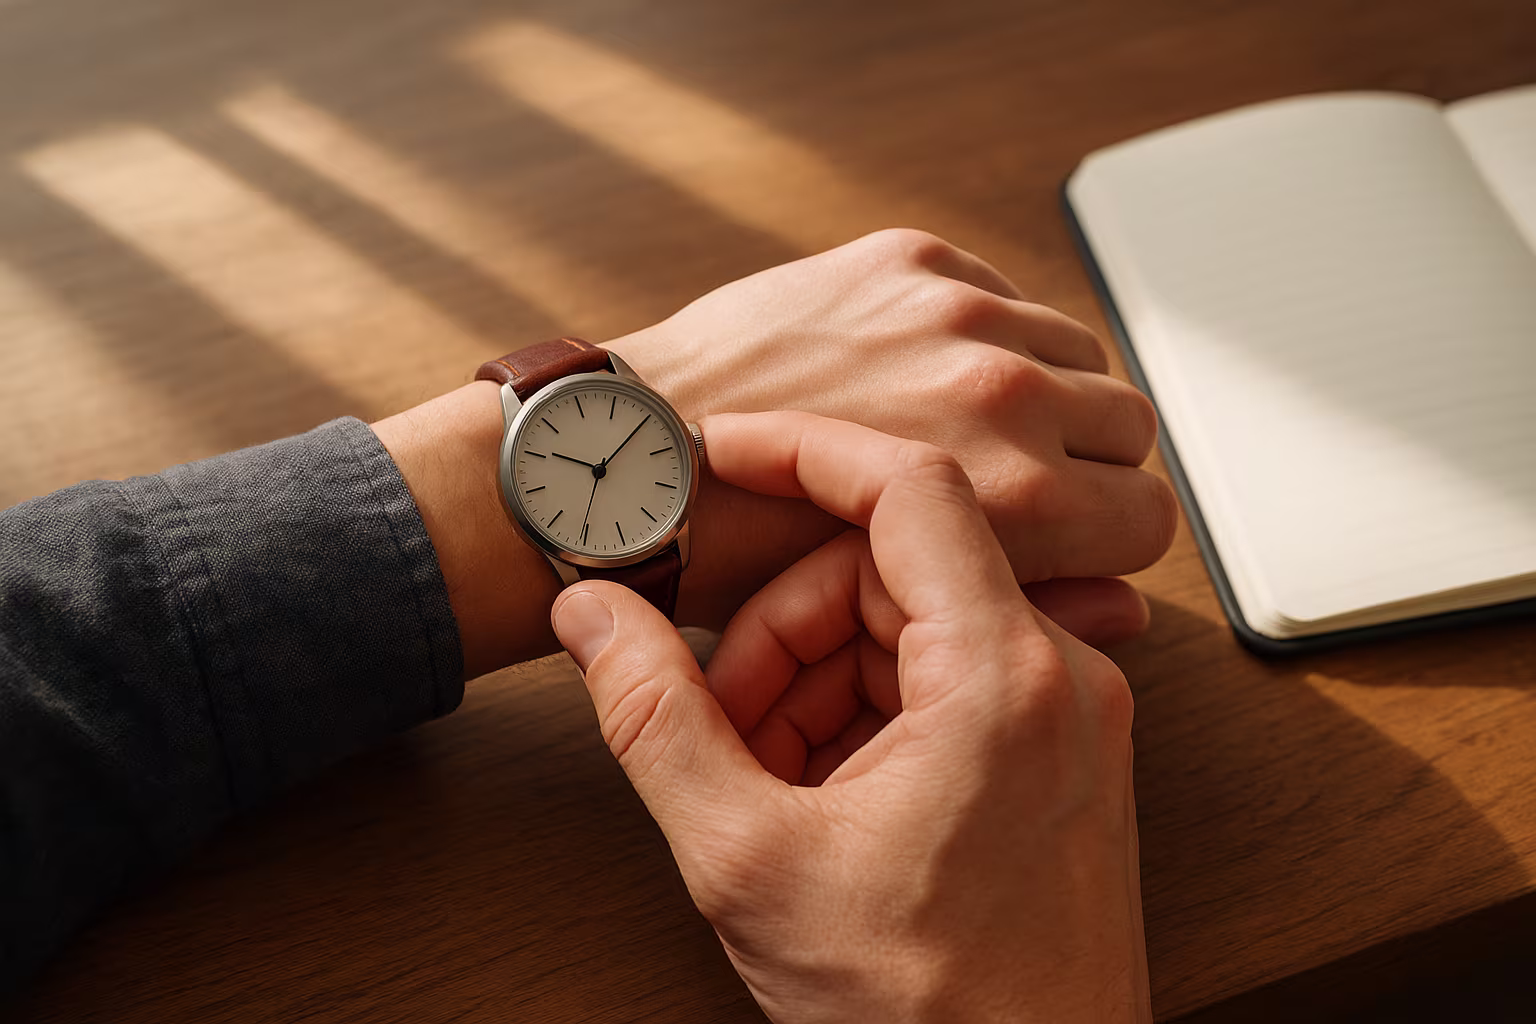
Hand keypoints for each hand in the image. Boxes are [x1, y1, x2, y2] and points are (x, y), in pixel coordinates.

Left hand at [375, 229, 1175, 677]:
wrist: (631, 462)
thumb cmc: (744, 559)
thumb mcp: (895, 623)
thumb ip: (1036, 610)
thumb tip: (1127, 614)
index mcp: (1018, 498)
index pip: (1152, 515)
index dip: (1108, 537)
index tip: (1065, 537)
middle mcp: (1006, 394)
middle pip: (1130, 423)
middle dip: (1087, 460)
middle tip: (1013, 481)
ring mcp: (958, 313)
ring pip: (1077, 347)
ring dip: (1042, 386)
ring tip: (963, 423)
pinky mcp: (909, 260)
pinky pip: (1002, 289)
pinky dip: (981, 329)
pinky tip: (915, 369)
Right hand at [553, 411, 1150, 1023]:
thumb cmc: (928, 1015)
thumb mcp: (749, 860)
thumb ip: (654, 720)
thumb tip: (593, 618)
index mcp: (1003, 677)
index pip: (907, 484)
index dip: (801, 450)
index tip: (725, 450)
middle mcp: (1055, 678)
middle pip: (884, 571)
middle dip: (778, 632)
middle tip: (716, 719)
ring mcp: (1061, 719)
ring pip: (902, 630)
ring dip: (808, 685)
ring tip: (761, 782)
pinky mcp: (1048, 758)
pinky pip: (934, 685)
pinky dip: (855, 721)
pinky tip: (810, 798)